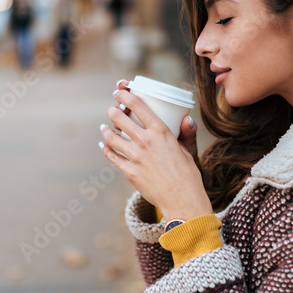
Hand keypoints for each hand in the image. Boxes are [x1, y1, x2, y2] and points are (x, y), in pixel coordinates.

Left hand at [100, 82, 211, 220]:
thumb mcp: (188, 150)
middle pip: (120, 118)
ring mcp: (135, 156)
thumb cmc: (187, 174)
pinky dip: (105, 148)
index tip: (120, 92)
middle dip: (112, 110)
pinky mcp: (128, 171)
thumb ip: (185, 133)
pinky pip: (111, 156)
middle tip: (112, 109)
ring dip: (105, 129)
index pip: (138, 105)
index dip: (125, 95)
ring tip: (104, 127)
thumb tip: (186, 118)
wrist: (182, 200)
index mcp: (161, 132)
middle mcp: (146, 141)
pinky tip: (104, 145)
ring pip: (111, 137)